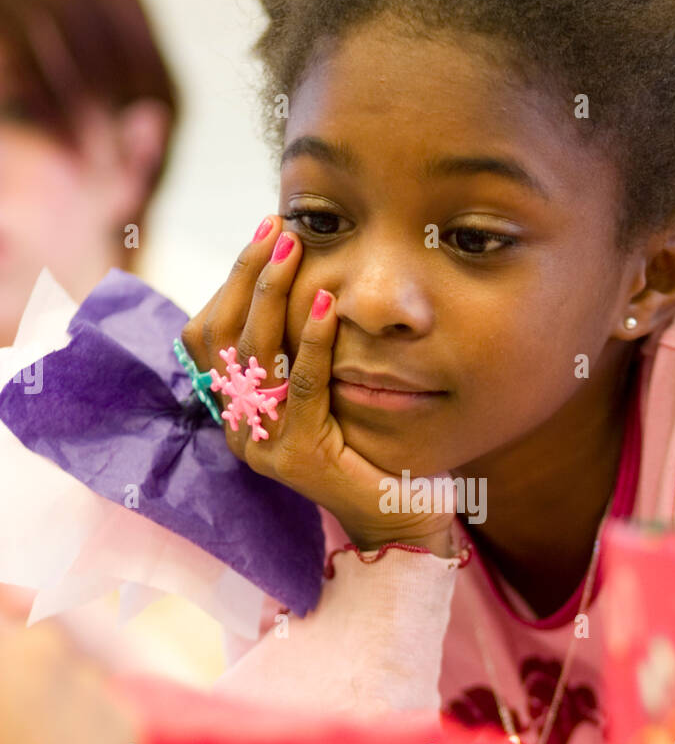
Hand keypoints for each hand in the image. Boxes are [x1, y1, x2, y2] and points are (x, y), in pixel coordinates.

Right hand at [181, 216, 456, 554]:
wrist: (396, 514)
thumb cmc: (367, 445)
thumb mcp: (323, 388)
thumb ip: (298, 350)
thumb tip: (298, 274)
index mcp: (235, 408)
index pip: (209, 332)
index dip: (233, 280)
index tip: (265, 234)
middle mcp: (237, 426)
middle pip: (221, 334)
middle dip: (247, 273)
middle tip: (277, 229)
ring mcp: (261, 444)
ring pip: (255, 353)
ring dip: (273, 293)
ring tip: (295, 250)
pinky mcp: (295, 456)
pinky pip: (302, 385)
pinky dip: (313, 340)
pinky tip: (326, 305)